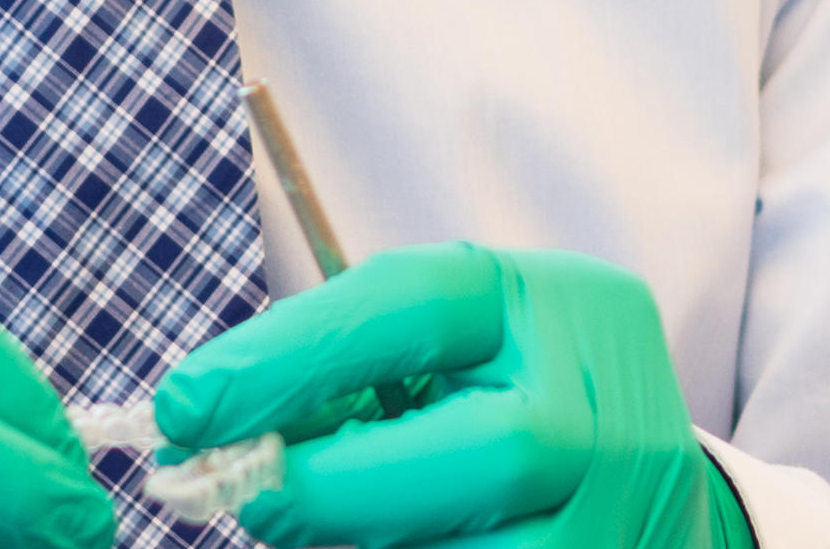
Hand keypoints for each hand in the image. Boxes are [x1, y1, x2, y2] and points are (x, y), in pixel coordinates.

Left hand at [153, 246, 751, 548]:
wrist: (646, 496)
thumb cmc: (506, 406)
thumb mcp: (443, 358)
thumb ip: (349, 381)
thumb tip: (212, 435)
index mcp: (552, 304)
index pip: (419, 305)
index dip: (289, 353)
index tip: (184, 403)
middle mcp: (608, 404)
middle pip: (490, 451)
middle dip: (343, 485)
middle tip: (248, 497)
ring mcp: (626, 508)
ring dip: (367, 548)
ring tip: (311, 528)